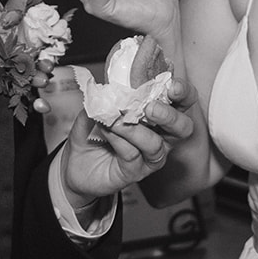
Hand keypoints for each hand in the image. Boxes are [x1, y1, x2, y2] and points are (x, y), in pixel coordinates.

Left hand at [60, 74, 197, 201]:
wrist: (75, 164)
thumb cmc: (93, 133)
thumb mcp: (97, 106)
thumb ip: (107, 95)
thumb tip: (110, 87)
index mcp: (159, 115)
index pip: (182, 102)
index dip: (183, 93)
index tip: (172, 85)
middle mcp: (161, 137)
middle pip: (183, 127)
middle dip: (169, 115)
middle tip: (150, 107)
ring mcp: (149, 157)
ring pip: (156, 144)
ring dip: (135, 129)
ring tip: (116, 120)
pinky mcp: (134, 172)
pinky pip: (132, 155)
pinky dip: (118, 140)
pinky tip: (106, 130)